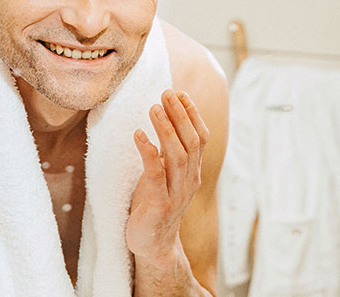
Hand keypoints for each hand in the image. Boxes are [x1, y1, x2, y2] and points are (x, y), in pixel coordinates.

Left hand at [126, 89, 208, 258]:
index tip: (180, 93)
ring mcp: (176, 194)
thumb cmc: (155, 205)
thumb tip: (165, 122)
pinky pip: (155, 175)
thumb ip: (169, 153)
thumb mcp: (166, 176)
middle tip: (166, 92)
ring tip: (153, 108)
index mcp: (193, 172)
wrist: (153, 246)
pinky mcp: (159, 206)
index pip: (200, 138)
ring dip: (166, 128)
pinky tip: (139, 135)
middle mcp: (189, 181)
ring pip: (177, 155)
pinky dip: (149, 152)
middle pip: (191, 142)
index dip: (192, 114)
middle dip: (180, 115)